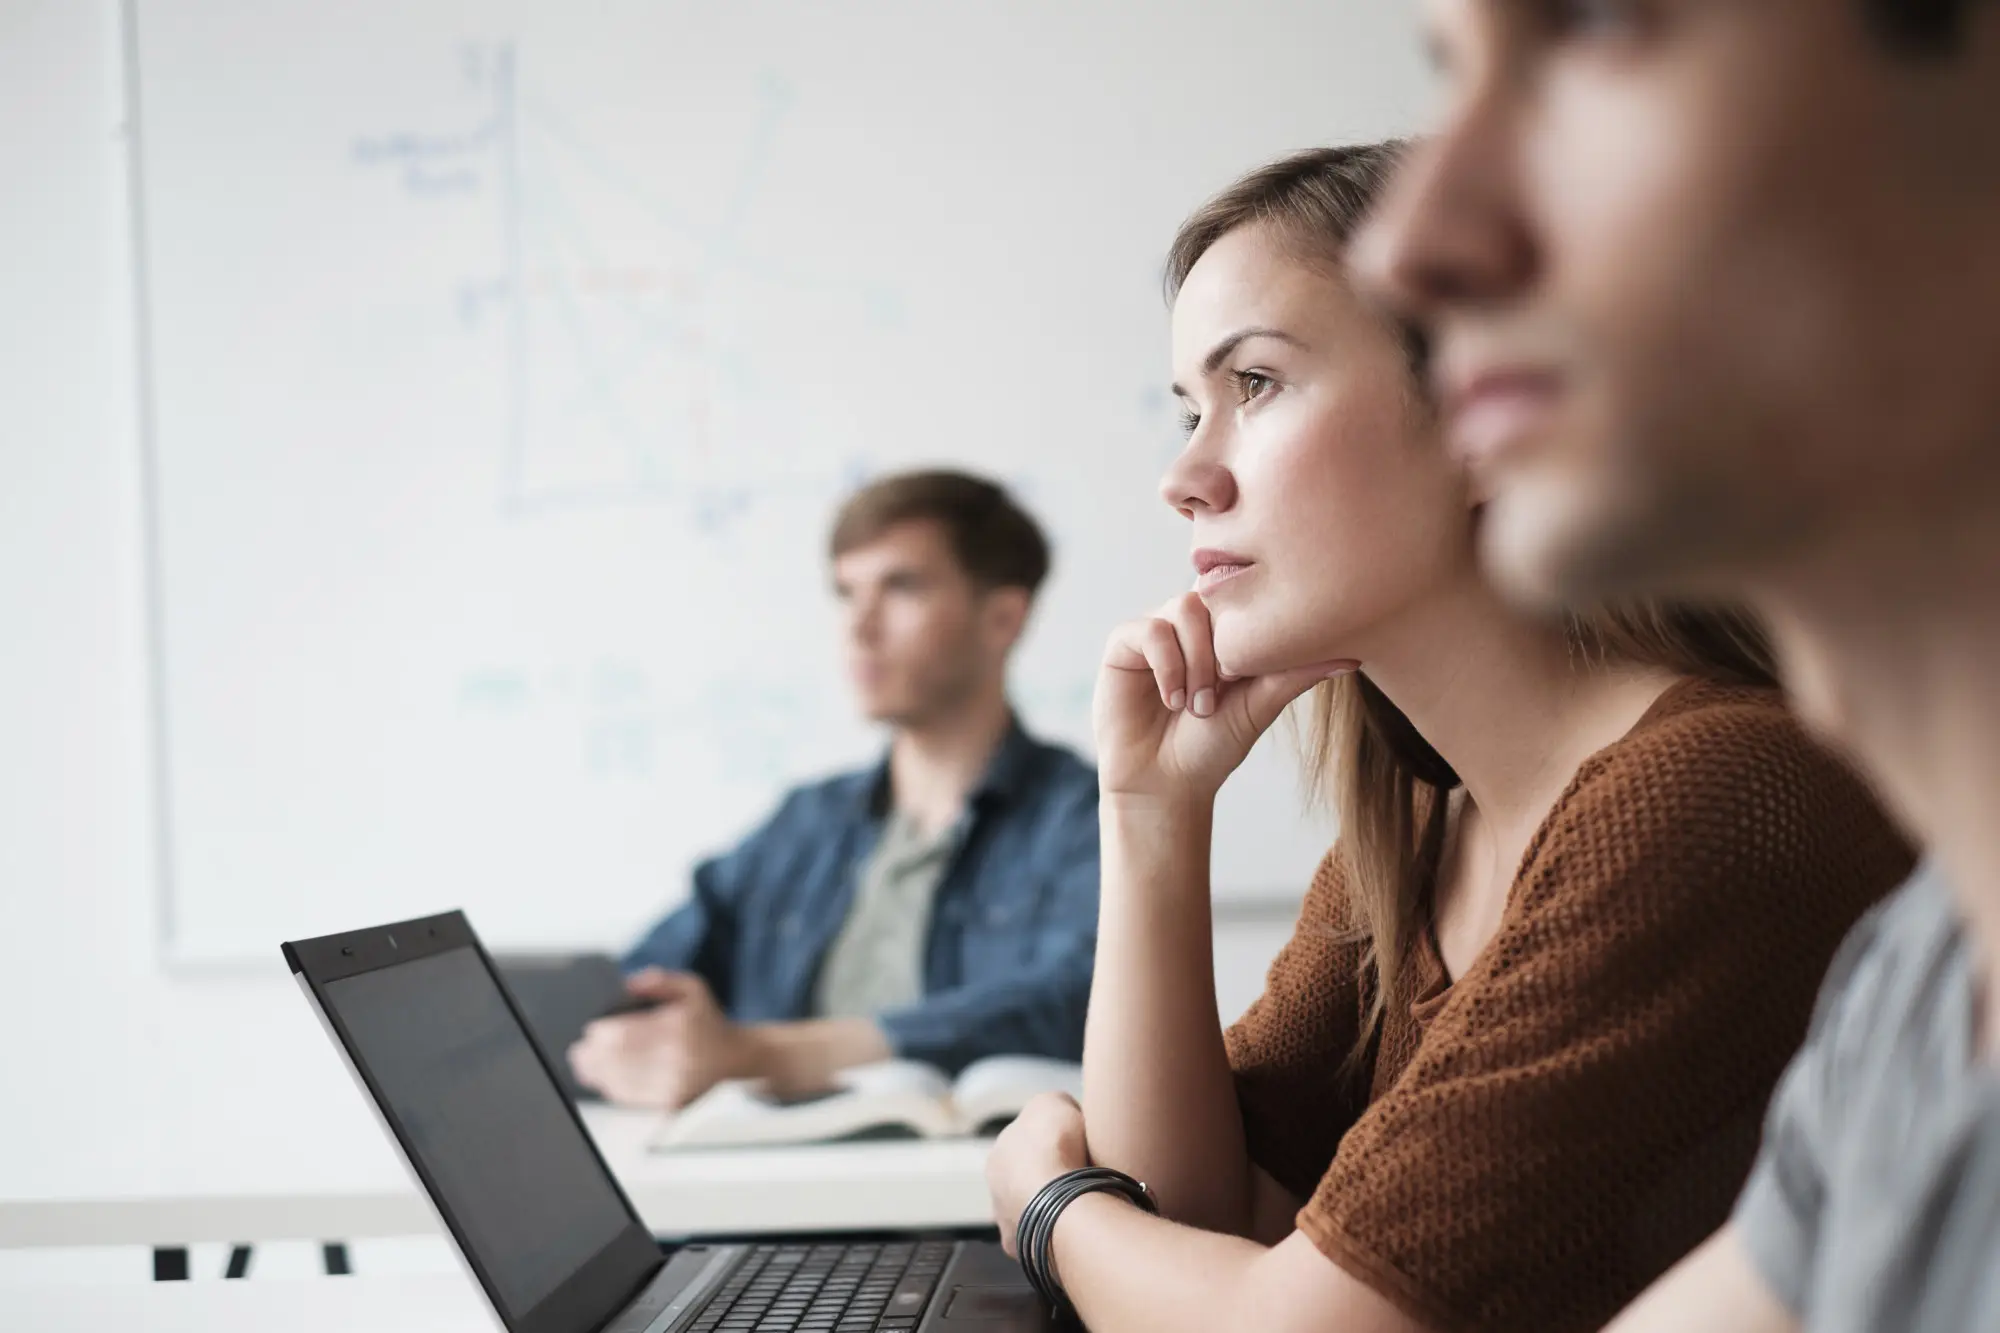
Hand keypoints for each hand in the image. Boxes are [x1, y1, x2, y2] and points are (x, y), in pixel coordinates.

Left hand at [567, 969, 751, 1109]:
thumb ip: (659, 980)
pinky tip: (602, 1079)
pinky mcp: (669, 1102)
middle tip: (578, 1050)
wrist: (733, 1057)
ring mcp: (672, 1083)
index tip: (591, 1030)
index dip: (601, 1034)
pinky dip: (611, 1088)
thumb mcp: (692, 987)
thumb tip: (628, 984)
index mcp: (678, 1027)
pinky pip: (631, 1097)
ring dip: (596, 1073)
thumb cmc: (708, 1022)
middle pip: (618, 1059)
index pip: (626, 1034)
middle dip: (592, 1055)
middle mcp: (676, 1058)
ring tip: (583, 1064)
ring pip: (620, 1080)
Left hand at [987, 1092, 1091, 1262]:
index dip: (1051, 1147)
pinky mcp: (1024, 1249)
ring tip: (1082, 1206)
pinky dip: (1058, 1235)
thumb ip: (1053, 1104)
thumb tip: (1062, 1113)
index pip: (1025, 1149)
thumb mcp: (1053, 1102)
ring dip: (1053, 1210)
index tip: (1074, 1150)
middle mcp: (995, 1190)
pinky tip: (1077, 1228)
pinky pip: (1043, 1240)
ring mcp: (1007, 1224)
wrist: (1058, 1199)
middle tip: (1080, 1180)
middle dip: (1049, 1182)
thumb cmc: (1054, 1147)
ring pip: (1033, 1214)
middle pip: (1026, 1183)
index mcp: (999, 1155)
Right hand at [1095, 592, 1354, 805]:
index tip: (1248, 675)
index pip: (1244, 596)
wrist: (1165, 785)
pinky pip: (1149, 630)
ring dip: (1196, 662)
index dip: (1250, 625)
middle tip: (1220, 696)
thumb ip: (1296, 674)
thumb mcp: (1260, 706)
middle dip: (1223, 650)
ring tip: (1197, 705)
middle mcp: (1190, 625)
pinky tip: (1172, 700)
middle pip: (1214, 596)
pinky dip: (1167, 666)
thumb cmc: (1212, 748)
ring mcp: (1156, 632)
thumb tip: (1352, 656)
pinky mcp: (1123, 645)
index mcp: (1223, 632)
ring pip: (1183, 609)